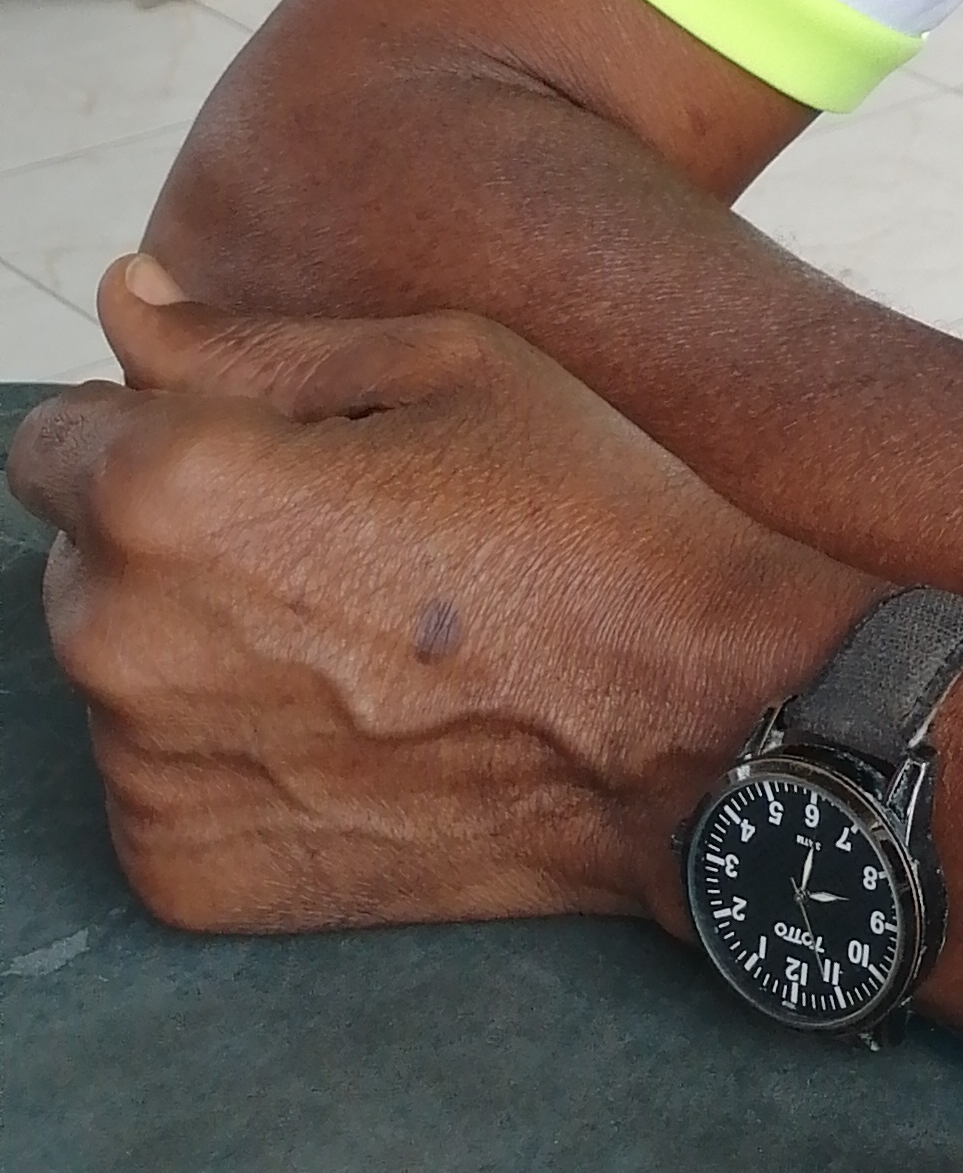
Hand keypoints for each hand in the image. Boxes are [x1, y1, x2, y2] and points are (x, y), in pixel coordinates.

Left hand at [6, 259, 865, 938]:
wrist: (689, 724)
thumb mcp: (442, 364)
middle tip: (341, 555)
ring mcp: (144, 773)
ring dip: (200, 651)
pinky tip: (356, 734)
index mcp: (168, 489)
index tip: (264, 459)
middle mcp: (120, 637)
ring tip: (363, 648)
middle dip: (177, 543)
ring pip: (120, 674)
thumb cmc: (581, 518)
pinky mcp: (178, 872)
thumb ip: (244, 339)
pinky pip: (159, 782)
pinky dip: (231, 758)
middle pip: (81, 559)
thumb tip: (123, 300)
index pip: (53, 438)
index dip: (158, 430)